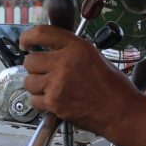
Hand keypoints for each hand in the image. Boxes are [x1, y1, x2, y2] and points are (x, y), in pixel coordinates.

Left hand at [20, 25, 142, 136]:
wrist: (121, 111)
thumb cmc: (113, 87)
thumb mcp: (95, 56)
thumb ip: (71, 50)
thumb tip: (50, 49)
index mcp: (77, 47)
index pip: (42, 33)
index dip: (28, 37)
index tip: (25, 42)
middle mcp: (65, 63)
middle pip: (30, 60)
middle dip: (33, 66)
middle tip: (42, 72)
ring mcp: (58, 84)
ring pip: (28, 81)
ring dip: (35, 85)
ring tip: (49, 88)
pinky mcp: (54, 103)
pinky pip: (33, 100)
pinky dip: (39, 102)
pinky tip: (52, 100)